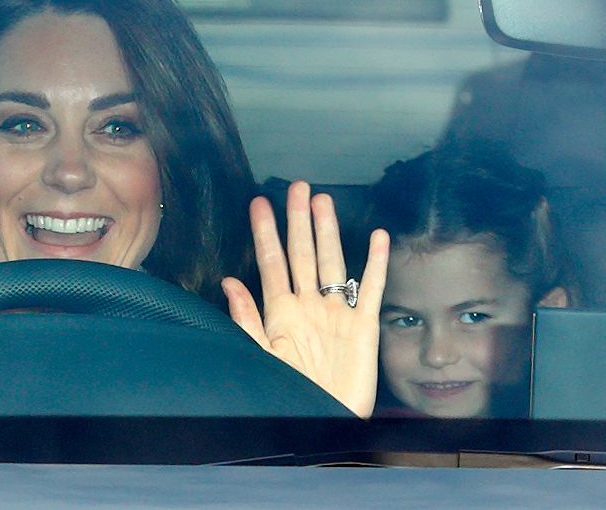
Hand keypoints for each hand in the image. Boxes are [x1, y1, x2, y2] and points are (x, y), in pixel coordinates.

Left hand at [222, 181, 389, 417]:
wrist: (323, 419)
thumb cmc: (291, 392)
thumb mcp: (262, 356)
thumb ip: (247, 319)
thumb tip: (228, 284)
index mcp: (282, 311)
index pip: (271, 262)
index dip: (265, 232)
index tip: (259, 204)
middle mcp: (309, 304)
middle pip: (303, 253)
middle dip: (299, 220)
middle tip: (298, 187)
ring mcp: (337, 312)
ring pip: (333, 262)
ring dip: (328, 232)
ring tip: (324, 201)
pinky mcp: (362, 326)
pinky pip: (371, 288)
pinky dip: (375, 264)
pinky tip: (377, 238)